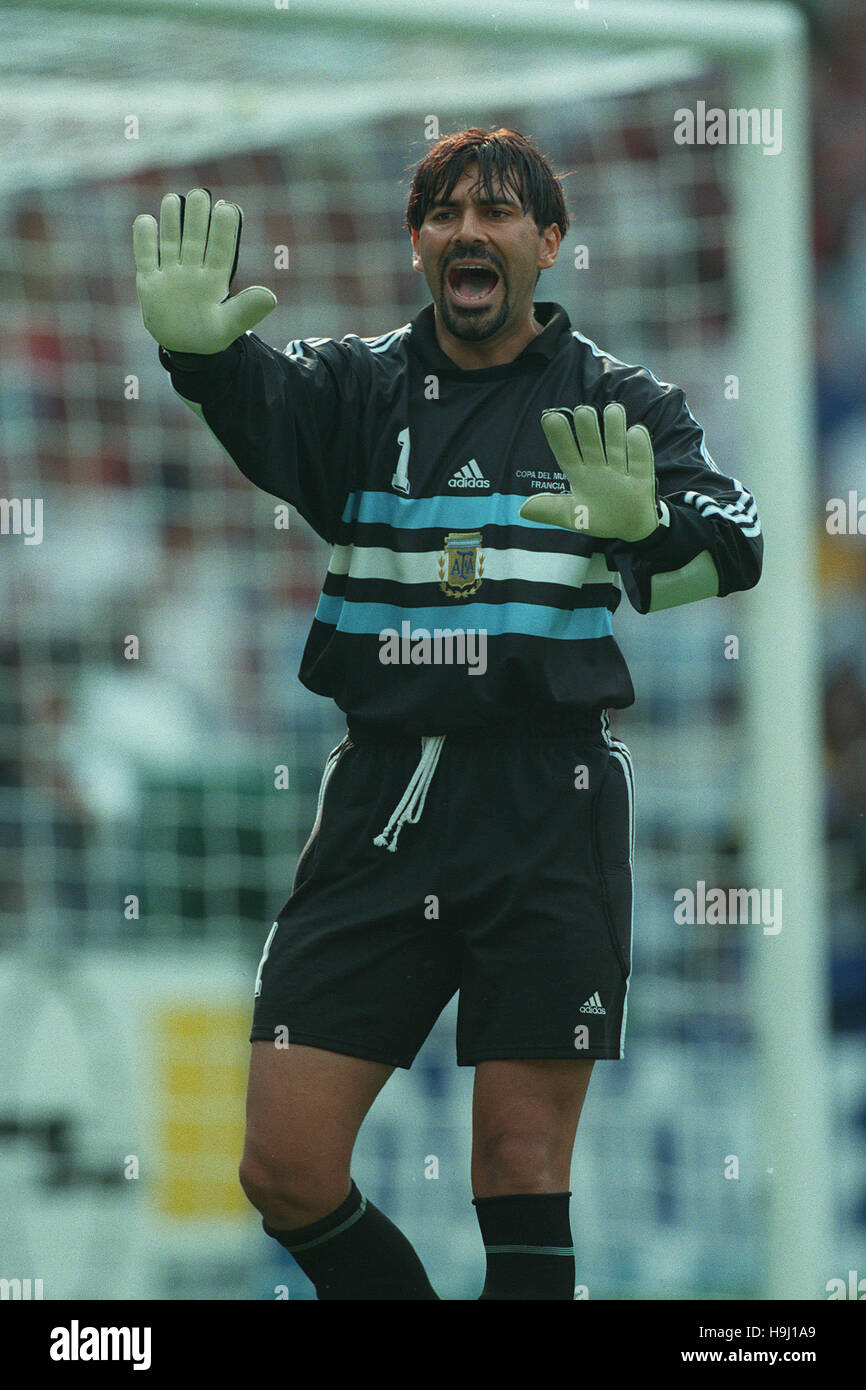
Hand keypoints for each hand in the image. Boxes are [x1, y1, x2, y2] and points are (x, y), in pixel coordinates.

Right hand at [133, 187, 276, 352]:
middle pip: (195, 240)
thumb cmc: (210, 335)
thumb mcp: (229, 327)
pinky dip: (144, 240)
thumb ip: (247, 310)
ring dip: (172, 222)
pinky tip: (146, 220)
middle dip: (197, 218)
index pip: (220, 251)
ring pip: (171, 242)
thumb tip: (271, 296)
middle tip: (200, 195)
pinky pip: (146, 257)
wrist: (183, 349)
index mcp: (214, 280)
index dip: (224, 231)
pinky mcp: (150, 281)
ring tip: (174, 199)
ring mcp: (171, 274)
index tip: (228, 209)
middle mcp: (193, 272)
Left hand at [519, 402, 658, 541]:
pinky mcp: (641, 477)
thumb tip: (522, 510)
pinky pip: (640, 461)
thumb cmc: (598, 517)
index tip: (550, 417)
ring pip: (616, 446)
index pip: (566, 453)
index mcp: (579, 474)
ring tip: (612, 409)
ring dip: (615, 429)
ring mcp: (620, 469)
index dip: (559, 437)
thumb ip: (550, 510)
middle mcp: (598, 467)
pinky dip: (639, 448)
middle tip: (583, 411)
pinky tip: (635, 432)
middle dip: (588, 429)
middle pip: (592, 445)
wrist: (629, 528)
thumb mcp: (572, 516)